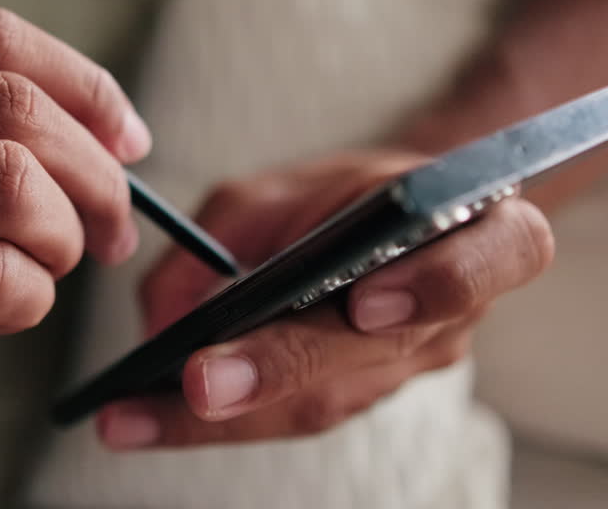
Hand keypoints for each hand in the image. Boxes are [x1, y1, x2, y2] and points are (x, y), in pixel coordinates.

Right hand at [0, 6, 148, 491]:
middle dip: (94, 171)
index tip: (124, 140)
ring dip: (65, 231)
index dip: (80, 82)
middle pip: (5, 104)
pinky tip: (11, 309)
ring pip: (3, 182)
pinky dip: (29, 292)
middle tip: (110, 229)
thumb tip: (90, 132)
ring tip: (54, 267)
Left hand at [97, 151, 553, 448]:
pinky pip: (294, 413)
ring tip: (136, 417)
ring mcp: (411, 367)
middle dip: (279, 371)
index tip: (364, 307)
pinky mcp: (365, 395)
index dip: (433, 285)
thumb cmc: (350, 195)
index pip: (472, 265)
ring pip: (324, 400)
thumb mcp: (289, 186)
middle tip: (197, 385)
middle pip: (374, 355)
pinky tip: (151, 420)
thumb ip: (227, 232)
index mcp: (472, 233)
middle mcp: (455, 314)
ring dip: (228, 417)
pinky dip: (222, 420)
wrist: (408, 223)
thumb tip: (162, 314)